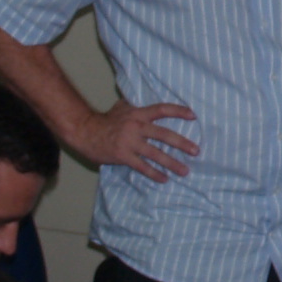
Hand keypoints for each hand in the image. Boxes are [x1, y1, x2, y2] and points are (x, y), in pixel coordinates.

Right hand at [84, 101, 199, 181]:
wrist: (85, 131)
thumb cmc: (104, 121)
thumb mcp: (120, 108)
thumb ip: (134, 106)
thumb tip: (144, 103)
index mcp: (138, 114)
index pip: (162, 110)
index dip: (178, 111)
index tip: (193, 115)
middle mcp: (136, 126)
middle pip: (164, 134)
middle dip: (182, 143)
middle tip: (196, 151)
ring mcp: (130, 142)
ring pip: (156, 154)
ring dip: (172, 163)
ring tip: (184, 171)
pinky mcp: (123, 155)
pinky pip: (142, 166)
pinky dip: (154, 173)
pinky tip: (164, 179)